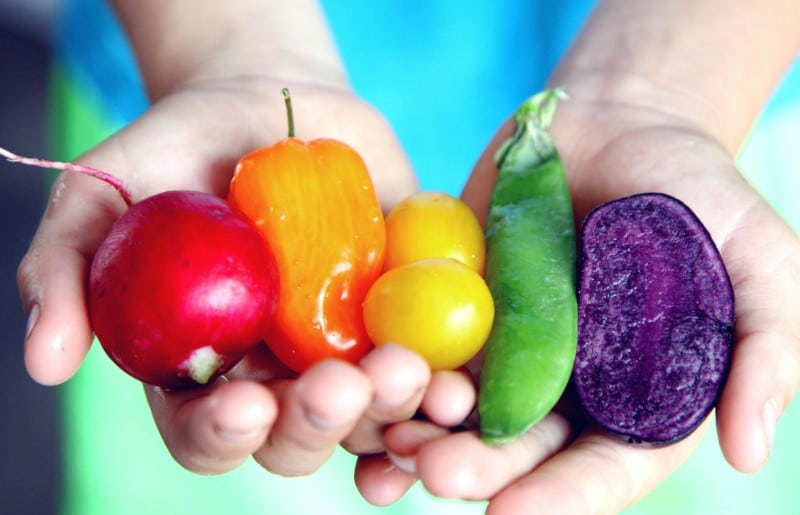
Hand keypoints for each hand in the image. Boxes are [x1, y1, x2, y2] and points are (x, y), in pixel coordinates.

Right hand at [17, 71, 423, 475]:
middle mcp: (277, 374)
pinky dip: (447, 386)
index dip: (223, 434)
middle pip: (298, 438)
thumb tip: (45, 364)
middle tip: (342, 384)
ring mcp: (345, 349)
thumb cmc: (180, 146)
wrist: (274, 101)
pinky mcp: (402, 317)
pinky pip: (431, 368)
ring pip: (372, 416)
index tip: (246, 402)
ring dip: (394, 411)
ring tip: (411, 373)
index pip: (207, 431)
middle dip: (320, 423)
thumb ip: (67, 267)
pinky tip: (461, 388)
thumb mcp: (106, 192)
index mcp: (203, 366)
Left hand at [354, 88, 799, 511]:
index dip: (562, 495)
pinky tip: (364, 383)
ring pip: (462, 408)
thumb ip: (764, 348)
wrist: (620, 124)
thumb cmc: (700, 192)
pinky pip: (424, 345)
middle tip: (437, 472)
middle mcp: (566, 383)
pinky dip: (396, 369)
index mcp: (636, 395)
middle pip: (520, 446)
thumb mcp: (759, 260)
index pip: (603, 466)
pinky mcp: (460, 302)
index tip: (511, 513)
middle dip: (479, 467)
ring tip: (392, 442)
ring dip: (424, 431)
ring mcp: (507, 343)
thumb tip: (748, 451)